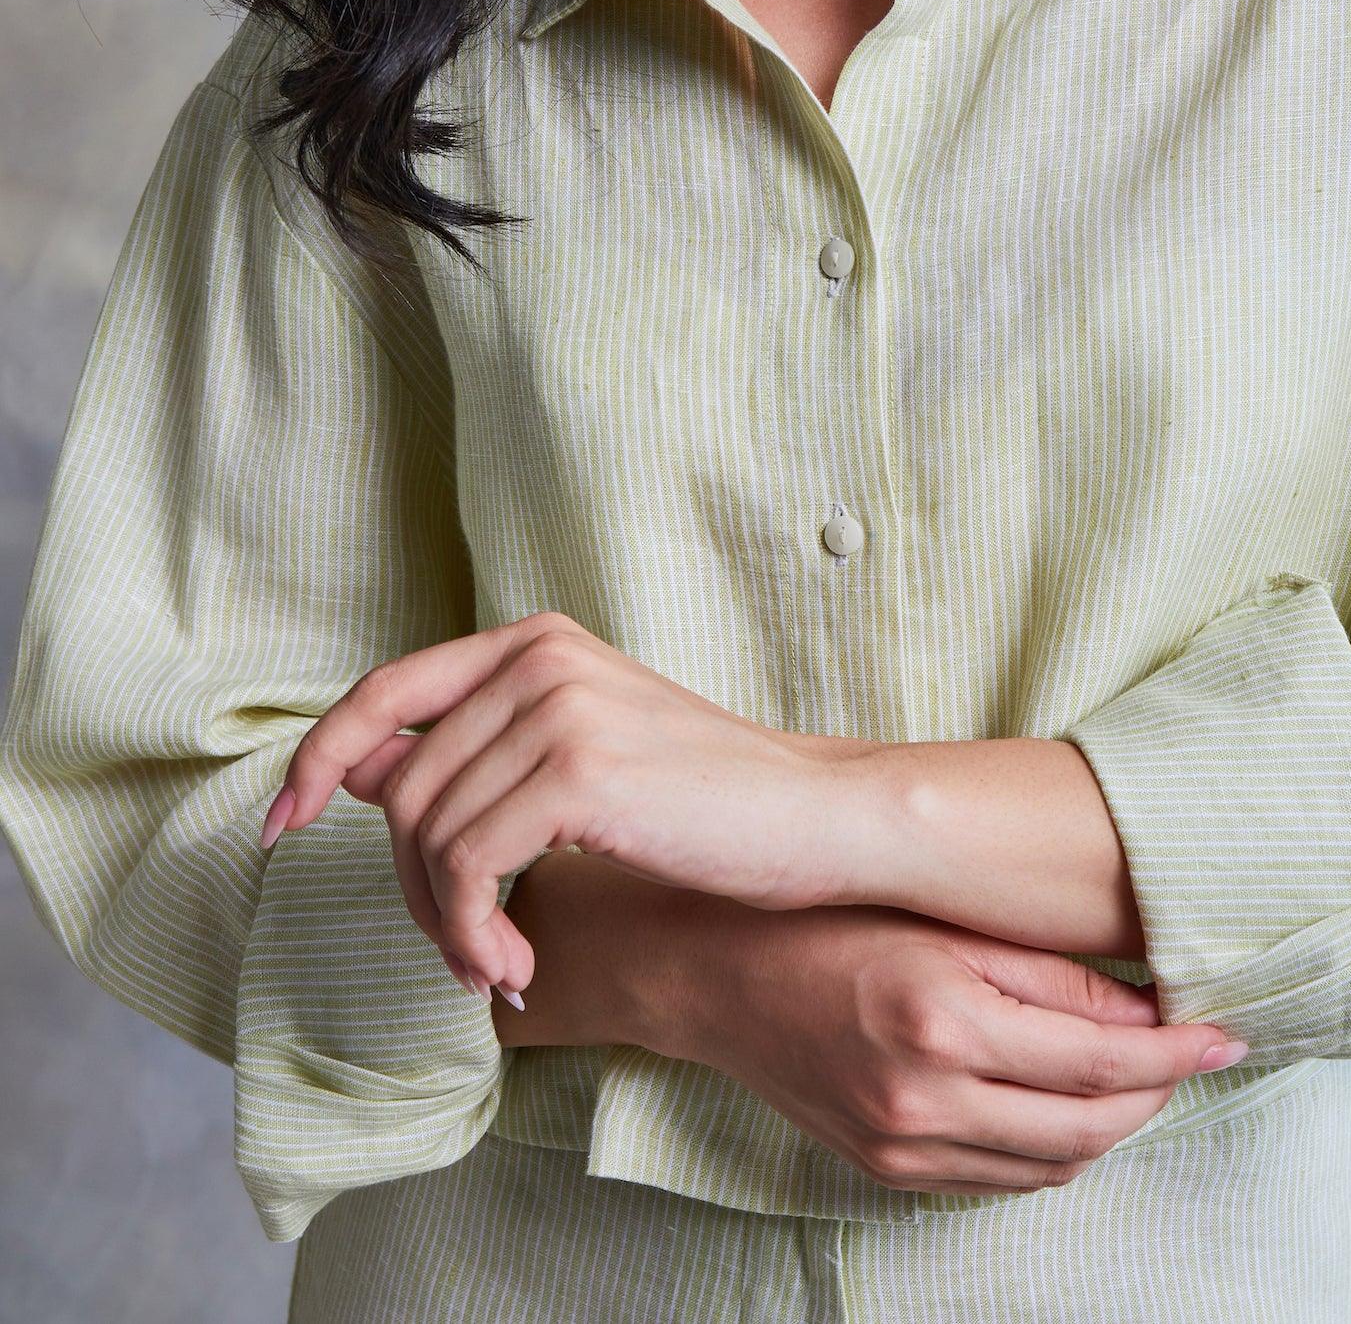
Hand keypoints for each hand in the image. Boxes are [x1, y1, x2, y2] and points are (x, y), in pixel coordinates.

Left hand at [259, 611, 842, 995]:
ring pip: (429, 837)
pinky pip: (470, 868)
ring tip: (500, 964)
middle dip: (414, 891)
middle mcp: (538, 657)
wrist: (814, 818)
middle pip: (401, 789)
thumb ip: (473, 751)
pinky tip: (518, 964)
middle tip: (469, 952)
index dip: (316, 760)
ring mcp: (558, 706)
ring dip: (450, 927)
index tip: (279, 827)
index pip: (383, 691)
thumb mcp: (575, 757)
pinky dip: (477, 933)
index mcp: (533, 641)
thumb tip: (354, 769)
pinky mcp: (579, 769)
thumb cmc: (704, 801)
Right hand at [661, 898, 1249, 1196]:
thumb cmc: (831, 917)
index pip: (1097, 1061)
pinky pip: (1000, 1180)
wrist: (716, 971)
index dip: (1174, 1052)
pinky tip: (1071, 1103)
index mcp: (942, 1018)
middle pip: (1087, 1127)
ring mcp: (902, 1146)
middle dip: (1158, 1094)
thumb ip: (1046, 969)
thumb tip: (1144, 1005)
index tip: (1225, 1029)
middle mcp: (924, 1096)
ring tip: (1145, 1073)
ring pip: (1052, 1165)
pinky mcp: (887, 1170)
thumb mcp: (944, 918)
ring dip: (1112, 1126)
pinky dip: (1053, 1149)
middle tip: (1200, 1051)